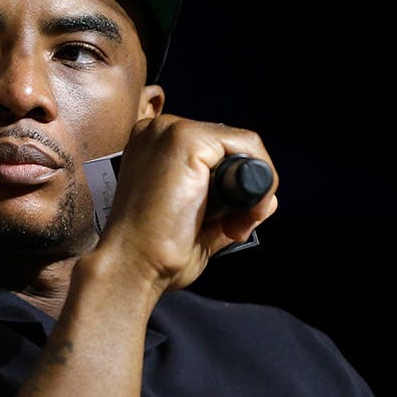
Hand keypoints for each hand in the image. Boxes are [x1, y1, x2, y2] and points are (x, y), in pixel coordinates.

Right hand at [98, 114, 278, 289]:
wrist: (131, 266)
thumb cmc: (154, 253)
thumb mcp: (198, 221)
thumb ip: (228, 205)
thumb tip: (265, 198)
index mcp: (157, 146)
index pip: (216, 151)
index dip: (235, 187)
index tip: (233, 224)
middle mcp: (160, 130)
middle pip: (231, 145)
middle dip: (247, 189)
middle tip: (236, 229)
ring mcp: (172, 131)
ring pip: (244, 145)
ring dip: (255, 189)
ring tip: (235, 227)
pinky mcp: (187, 140)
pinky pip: (247, 146)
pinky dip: (260, 182)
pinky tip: (242, 214)